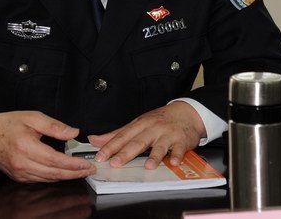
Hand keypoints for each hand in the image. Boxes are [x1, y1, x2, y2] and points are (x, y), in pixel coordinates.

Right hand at [0, 111, 95, 182]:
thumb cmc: (7, 124)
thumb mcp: (32, 117)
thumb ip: (54, 126)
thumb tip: (73, 132)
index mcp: (26, 146)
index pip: (55, 160)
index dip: (73, 164)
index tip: (87, 164)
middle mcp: (22, 163)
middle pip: (54, 173)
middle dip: (74, 174)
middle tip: (90, 170)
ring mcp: (19, 173)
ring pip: (48, 179)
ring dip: (66, 177)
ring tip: (81, 172)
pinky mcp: (18, 177)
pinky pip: (40, 179)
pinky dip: (54, 177)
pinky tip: (63, 172)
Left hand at [87, 101, 205, 169]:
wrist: (185, 113)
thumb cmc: (159, 120)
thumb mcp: (137, 123)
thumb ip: (117, 134)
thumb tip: (95, 140)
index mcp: (140, 124)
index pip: (122, 136)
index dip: (110, 146)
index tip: (100, 156)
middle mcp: (152, 128)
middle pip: (138, 141)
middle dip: (126, 153)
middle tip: (116, 163)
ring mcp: (167, 134)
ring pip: (159, 146)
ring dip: (154, 156)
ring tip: (149, 166)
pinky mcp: (181, 141)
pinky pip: (179, 149)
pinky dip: (176, 155)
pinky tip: (173, 162)